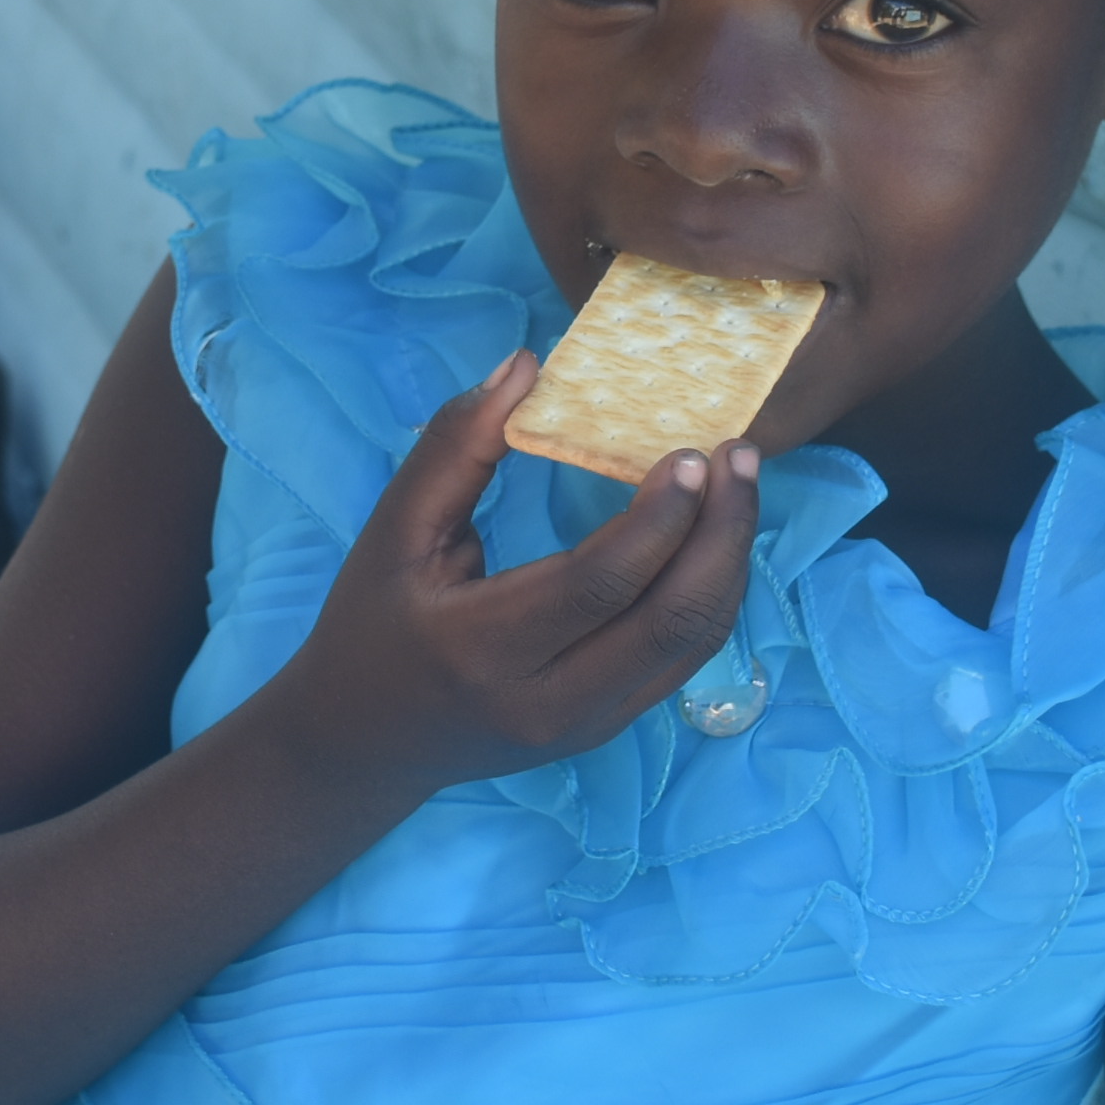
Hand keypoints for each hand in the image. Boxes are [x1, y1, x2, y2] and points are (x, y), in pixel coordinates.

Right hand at [246, 350, 764, 801]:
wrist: (365, 740)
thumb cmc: (374, 619)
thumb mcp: (395, 528)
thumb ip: (454, 445)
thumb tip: (526, 364)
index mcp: (483, 648)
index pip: (599, 584)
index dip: (660, 518)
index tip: (692, 453)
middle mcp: (547, 701)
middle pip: (671, 620)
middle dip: (723, 533)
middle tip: (739, 455)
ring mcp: (588, 724)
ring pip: (694, 643)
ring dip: (730, 561)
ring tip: (739, 487)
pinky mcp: (609, 727)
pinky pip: (685, 658)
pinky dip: (712, 593)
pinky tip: (714, 537)